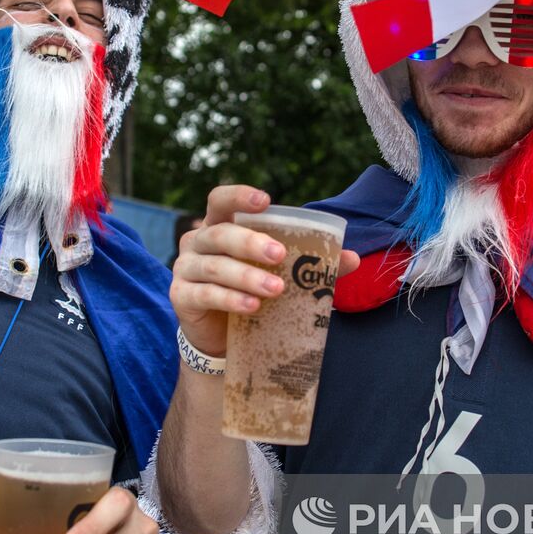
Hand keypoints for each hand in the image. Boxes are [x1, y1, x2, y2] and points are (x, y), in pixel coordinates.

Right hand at [170, 185, 358, 356]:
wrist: (220, 336)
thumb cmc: (249, 291)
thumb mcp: (277, 273)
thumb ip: (310, 264)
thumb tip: (352, 258)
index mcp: (219, 226)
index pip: (220, 200)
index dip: (238, 196)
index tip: (265, 201)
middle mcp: (197, 242)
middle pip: (220, 233)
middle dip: (251, 242)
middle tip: (279, 255)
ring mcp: (186, 269)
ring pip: (215, 266)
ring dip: (247, 276)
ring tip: (275, 289)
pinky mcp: (181, 297)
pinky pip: (205, 294)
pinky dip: (230, 299)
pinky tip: (252, 307)